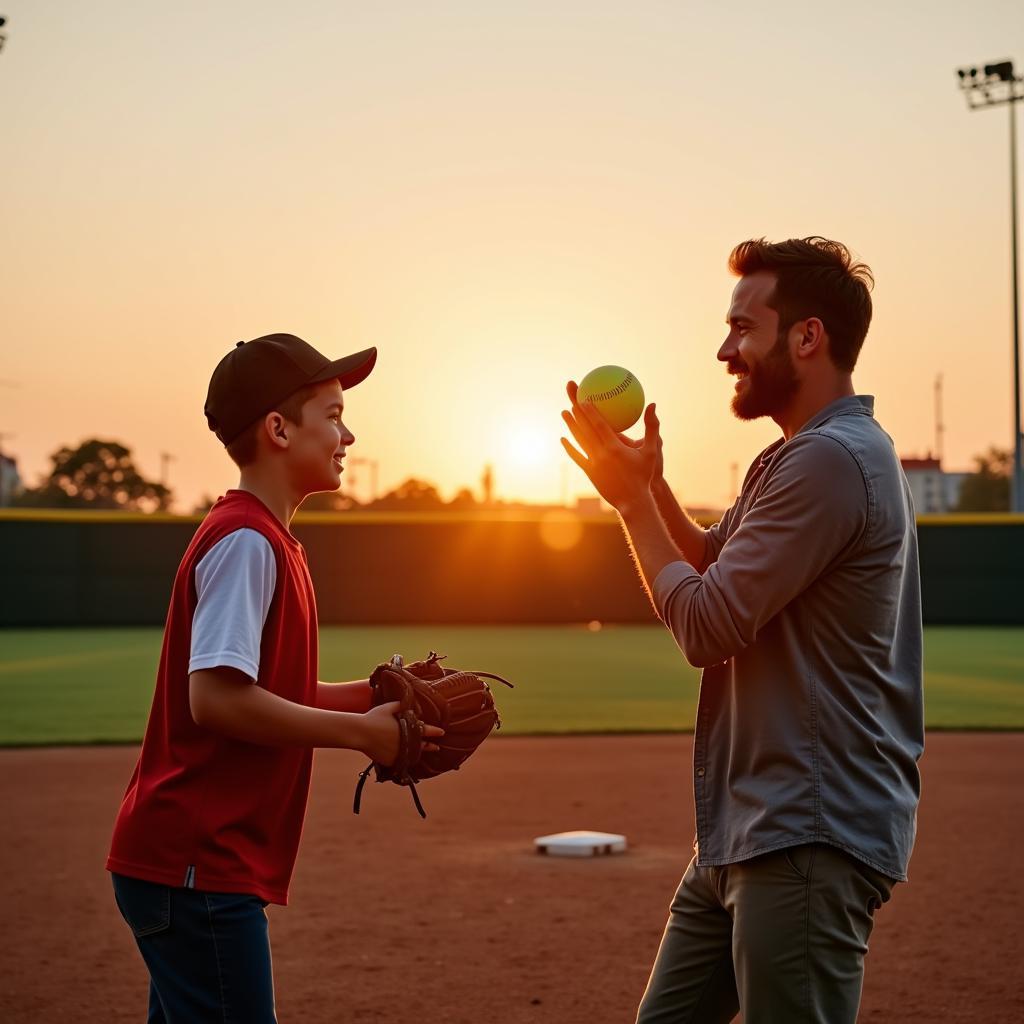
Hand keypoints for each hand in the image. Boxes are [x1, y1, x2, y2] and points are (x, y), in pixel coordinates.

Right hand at [359, 701, 443, 765]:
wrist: (361, 732)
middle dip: (430, 746)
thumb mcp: (388, 707)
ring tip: (420, 752)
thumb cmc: (374, 717)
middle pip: (423, 746)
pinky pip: (399, 760)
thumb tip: (408, 705)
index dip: (435, 732)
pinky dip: (401, 758)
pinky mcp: (391, 761)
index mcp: (409, 729)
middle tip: (436, 747)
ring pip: (411, 754)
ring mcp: (400, 753)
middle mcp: (407, 742)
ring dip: (416, 753)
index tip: (442, 732)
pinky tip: (403, 757)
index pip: (427, 731)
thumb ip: (400, 706)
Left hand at [561, 381, 661, 511]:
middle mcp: (601, 455)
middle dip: (577, 412)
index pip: (599, 425)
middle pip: (586, 429)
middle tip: (571, 398)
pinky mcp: (589, 472)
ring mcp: (593, 464)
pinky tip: (563, 439)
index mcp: (615, 448)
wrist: (632, 501)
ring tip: (564, 412)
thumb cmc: (644, 475)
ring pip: (579, 441)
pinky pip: (577, 457)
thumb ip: (652, 427)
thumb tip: (653, 404)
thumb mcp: (652, 451)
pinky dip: (569, 447)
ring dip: (571, 426)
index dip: (590, 411)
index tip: (584, 397)